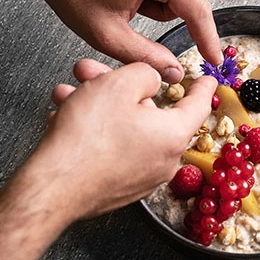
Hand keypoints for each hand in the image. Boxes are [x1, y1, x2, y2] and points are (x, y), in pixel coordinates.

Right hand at [0, 60, 216, 259]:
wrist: (52, 187)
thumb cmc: (87, 137)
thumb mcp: (119, 85)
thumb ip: (144, 74)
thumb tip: (150, 81)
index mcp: (173, 135)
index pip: (198, 105)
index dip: (202, 87)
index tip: (207, 79)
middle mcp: (163, 160)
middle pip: (150, 112)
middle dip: (120, 88)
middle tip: (95, 72)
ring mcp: (141, 177)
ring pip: (125, 128)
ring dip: (99, 106)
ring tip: (69, 92)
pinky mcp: (117, 187)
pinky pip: (112, 149)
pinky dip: (94, 130)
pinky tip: (65, 117)